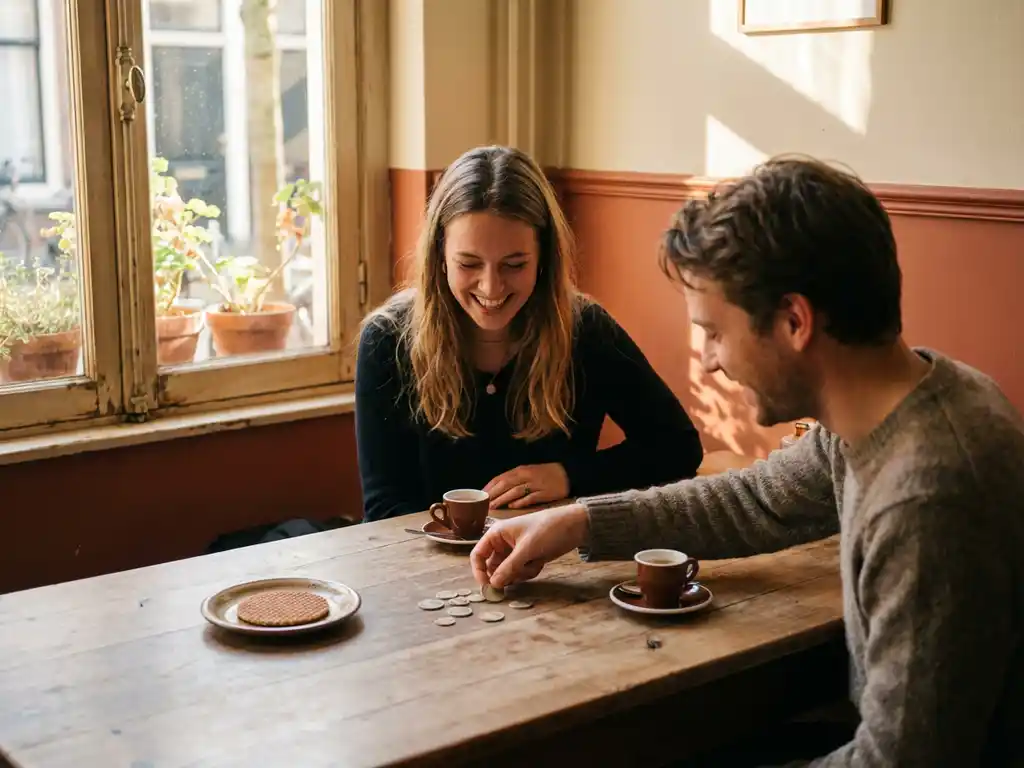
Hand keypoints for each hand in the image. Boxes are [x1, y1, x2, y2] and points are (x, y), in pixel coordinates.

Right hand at [470, 503, 589, 587]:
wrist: (574, 527)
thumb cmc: (547, 530)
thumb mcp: (527, 549)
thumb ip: (508, 567)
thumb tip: (493, 584)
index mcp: (497, 534)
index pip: (478, 555)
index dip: (479, 571)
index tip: (487, 586)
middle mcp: (503, 543)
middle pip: (493, 567)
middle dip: (505, 574)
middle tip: (516, 578)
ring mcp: (516, 552)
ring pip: (507, 572)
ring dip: (519, 574)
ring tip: (533, 563)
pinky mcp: (527, 558)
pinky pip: (520, 572)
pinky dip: (528, 572)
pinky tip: (540, 562)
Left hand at [484, 462, 569, 509]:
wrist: (568, 473)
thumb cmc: (545, 475)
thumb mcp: (528, 473)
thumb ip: (514, 481)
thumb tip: (496, 491)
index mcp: (521, 470)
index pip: (500, 478)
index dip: (489, 486)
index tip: (480, 495)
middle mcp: (526, 476)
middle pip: (506, 484)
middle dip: (493, 494)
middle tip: (483, 503)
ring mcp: (536, 484)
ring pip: (516, 491)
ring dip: (503, 498)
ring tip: (494, 506)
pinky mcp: (545, 493)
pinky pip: (531, 497)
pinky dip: (521, 502)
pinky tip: (513, 507)